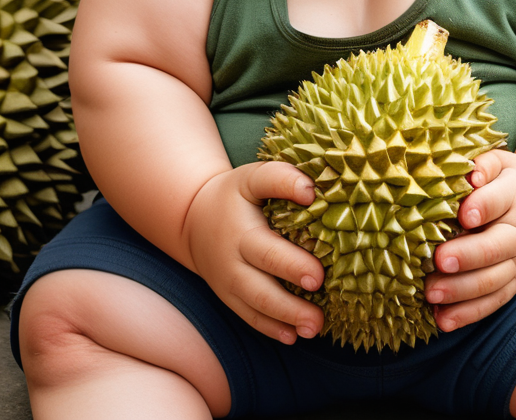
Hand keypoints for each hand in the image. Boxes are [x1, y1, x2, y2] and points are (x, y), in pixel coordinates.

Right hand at [184, 162, 325, 343]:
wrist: (194, 220)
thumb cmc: (235, 196)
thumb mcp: (252, 178)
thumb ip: (280, 178)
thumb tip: (312, 190)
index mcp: (241, 231)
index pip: (266, 247)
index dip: (292, 261)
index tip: (319, 275)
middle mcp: (232, 260)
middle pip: (260, 284)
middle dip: (290, 298)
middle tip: (321, 301)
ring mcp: (229, 283)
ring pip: (256, 306)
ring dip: (286, 318)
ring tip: (315, 326)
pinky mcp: (230, 298)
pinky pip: (250, 317)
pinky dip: (271, 329)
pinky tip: (294, 335)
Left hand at [424, 150, 515, 331]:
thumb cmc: (507, 179)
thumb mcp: (499, 163)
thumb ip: (483, 164)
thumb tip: (470, 174)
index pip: (500, 200)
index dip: (483, 206)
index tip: (464, 215)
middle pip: (497, 246)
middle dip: (468, 256)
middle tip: (438, 260)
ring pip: (494, 280)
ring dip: (462, 290)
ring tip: (431, 293)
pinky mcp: (515, 283)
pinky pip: (494, 302)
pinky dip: (469, 313)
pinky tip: (442, 320)